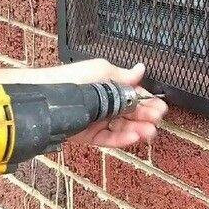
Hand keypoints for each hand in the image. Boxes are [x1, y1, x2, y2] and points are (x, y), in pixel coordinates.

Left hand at [25, 59, 167, 147]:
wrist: (48, 96)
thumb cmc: (71, 78)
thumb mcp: (100, 70)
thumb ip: (122, 75)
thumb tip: (140, 69)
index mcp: (109, 87)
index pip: (134, 96)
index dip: (147, 101)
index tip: (160, 107)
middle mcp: (105, 104)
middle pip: (131, 113)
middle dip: (146, 116)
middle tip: (157, 119)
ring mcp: (98, 121)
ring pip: (123, 128)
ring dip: (138, 130)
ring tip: (149, 131)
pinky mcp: (90, 136)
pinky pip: (109, 139)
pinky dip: (122, 139)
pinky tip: (134, 136)